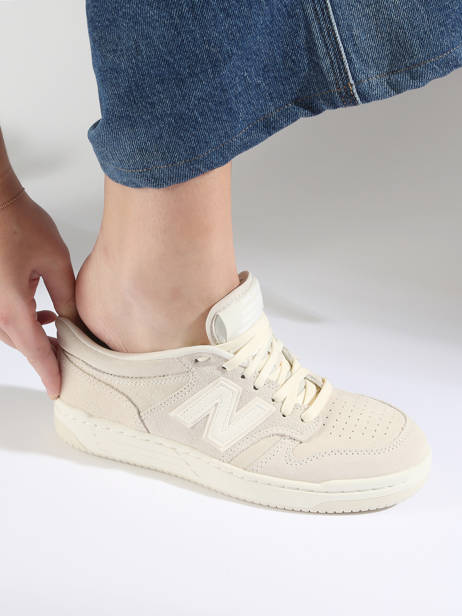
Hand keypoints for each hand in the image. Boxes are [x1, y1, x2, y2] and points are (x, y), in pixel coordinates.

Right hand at [0, 188, 76, 397]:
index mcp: (11, 306)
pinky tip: (39, 309)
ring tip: (57, 326)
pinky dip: (19, 319)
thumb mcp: (55, 261)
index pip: (35, 351)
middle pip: (21, 344)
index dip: (49, 372)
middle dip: (44, 351)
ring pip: (9, 332)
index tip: (58, 389)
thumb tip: (74, 320)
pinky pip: (0, 316)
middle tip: (68, 353)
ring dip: (32, 334)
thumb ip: (67, 296)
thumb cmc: (18, 222)